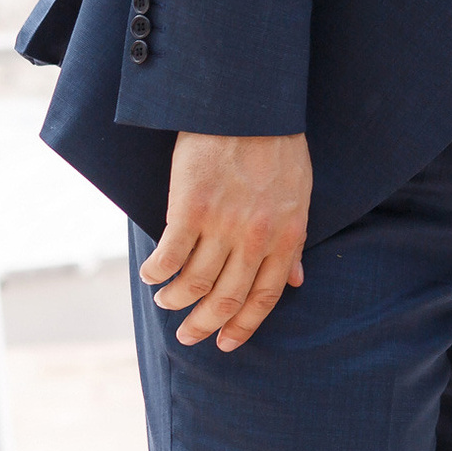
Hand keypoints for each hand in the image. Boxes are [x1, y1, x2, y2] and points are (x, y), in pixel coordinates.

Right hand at [141, 131, 313, 350]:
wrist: (249, 107)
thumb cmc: (278, 147)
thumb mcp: (300, 195)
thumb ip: (294, 240)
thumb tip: (297, 280)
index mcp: (286, 235)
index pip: (265, 297)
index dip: (244, 326)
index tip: (226, 343)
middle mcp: (255, 237)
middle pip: (226, 299)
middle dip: (205, 325)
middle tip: (188, 335)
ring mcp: (222, 225)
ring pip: (193, 284)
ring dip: (175, 300)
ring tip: (166, 301)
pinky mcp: (190, 210)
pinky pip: (168, 257)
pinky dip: (156, 274)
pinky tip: (151, 275)